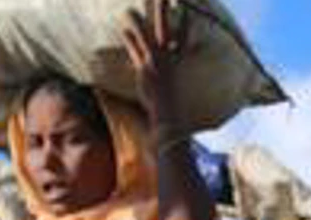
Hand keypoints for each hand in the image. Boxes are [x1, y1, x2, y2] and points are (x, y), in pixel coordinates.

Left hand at [121, 0, 190, 128]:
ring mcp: (157, 62)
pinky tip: (124, 26)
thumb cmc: (173, 105)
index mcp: (180, 62)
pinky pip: (136, 47)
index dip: (185, 22)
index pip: (184, 36)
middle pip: (167, 28)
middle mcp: (170, 58)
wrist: (169, 118)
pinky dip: (130, 37)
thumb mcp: (177, 87)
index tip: (185, 9)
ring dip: (140, 20)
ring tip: (132, 7)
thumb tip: (176, 71)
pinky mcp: (146, 68)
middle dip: (164, 10)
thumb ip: (174, 75)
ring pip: (148, 35)